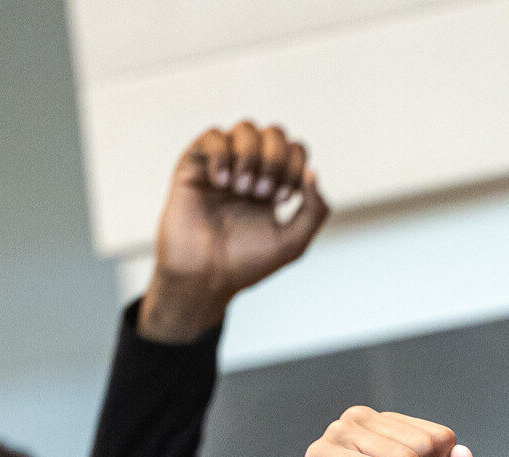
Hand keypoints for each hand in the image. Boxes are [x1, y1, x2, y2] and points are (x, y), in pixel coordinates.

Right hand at [139, 122, 331, 343]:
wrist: (204, 277)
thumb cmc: (245, 263)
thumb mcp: (293, 243)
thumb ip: (314, 211)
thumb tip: (313, 173)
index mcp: (273, 183)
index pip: (295, 149)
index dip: (294, 167)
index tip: (280, 199)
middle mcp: (249, 169)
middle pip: (274, 132)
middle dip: (275, 160)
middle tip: (262, 193)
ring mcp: (222, 164)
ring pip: (246, 127)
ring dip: (251, 156)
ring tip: (241, 189)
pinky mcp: (194, 164)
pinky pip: (213, 135)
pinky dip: (222, 155)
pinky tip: (221, 182)